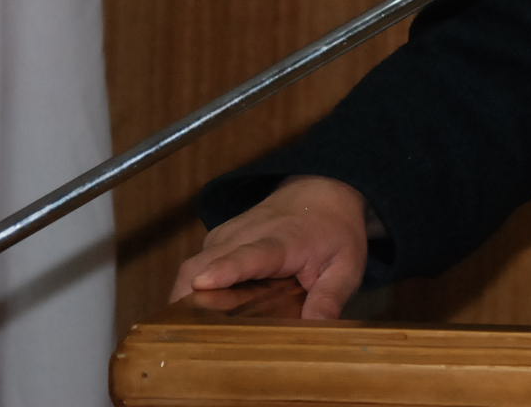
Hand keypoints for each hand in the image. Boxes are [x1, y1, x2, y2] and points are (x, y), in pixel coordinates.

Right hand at [169, 175, 370, 319]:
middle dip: (187, 299)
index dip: (224, 270)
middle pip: (202, 265)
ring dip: (185, 300)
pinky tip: (201, 316)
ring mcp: (225, 236)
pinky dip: (190, 292)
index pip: (248, 256)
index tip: (203, 282)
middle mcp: (245, 235)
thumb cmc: (334, 232)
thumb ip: (330, 298)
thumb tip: (315, 329)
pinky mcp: (215, 242)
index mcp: (280, 242)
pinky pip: (193, 269)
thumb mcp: (346, 266)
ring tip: (191, 334)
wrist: (321, 192)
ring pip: (190, 269)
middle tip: (188, 338)